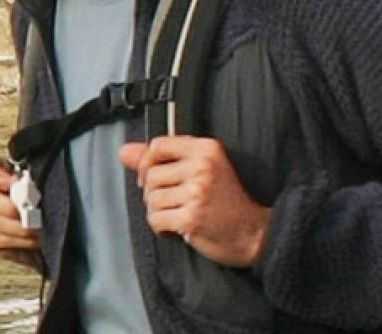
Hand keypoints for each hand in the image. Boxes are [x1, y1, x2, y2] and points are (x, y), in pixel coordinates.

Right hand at [0, 154, 41, 271]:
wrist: (52, 229)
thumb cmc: (49, 200)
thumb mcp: (45, 184)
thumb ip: (35, 180)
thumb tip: (29, 185)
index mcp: (0, 170)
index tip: (13, 183)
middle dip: (10, 208)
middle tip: (32, 215)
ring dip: (16, 228)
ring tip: (37, 231)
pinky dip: (13, 241)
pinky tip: (29, 242)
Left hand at [119, 136, 270, 267]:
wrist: (256, 235)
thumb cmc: (229, 203)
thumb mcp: (201, 170)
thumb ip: (161, 158)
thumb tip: (124, 151)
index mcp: (207, 149)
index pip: (158, 145)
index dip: (147, 162)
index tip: (151, 176)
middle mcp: (202, 167)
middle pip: (150, 175)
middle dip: (155, 193)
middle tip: (175, 202)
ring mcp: (197, 192)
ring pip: (151, 199)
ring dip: (159, 212)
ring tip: (180, 215)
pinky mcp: (191, 217)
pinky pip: (155, 220)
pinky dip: (162, 228)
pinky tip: (179, 228)